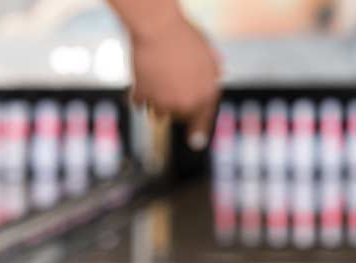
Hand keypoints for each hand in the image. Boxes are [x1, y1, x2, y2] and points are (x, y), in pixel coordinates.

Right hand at [129, 14, 220, 149]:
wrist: (159, 28)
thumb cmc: (184, 35)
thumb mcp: (207, 52)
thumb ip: (212, 69)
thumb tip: (216, 78)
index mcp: (207, 93)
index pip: (204, 118)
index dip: (198, 131)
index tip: (194, 142)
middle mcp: (188, 103)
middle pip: (179, 116)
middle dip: (174, 105)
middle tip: (168, 84)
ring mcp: (165, 103)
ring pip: (158, 113)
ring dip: (156, 101)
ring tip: (155, 77)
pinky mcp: (145, 99)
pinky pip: (139, 103)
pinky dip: (139, 93)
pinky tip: (142, 75)